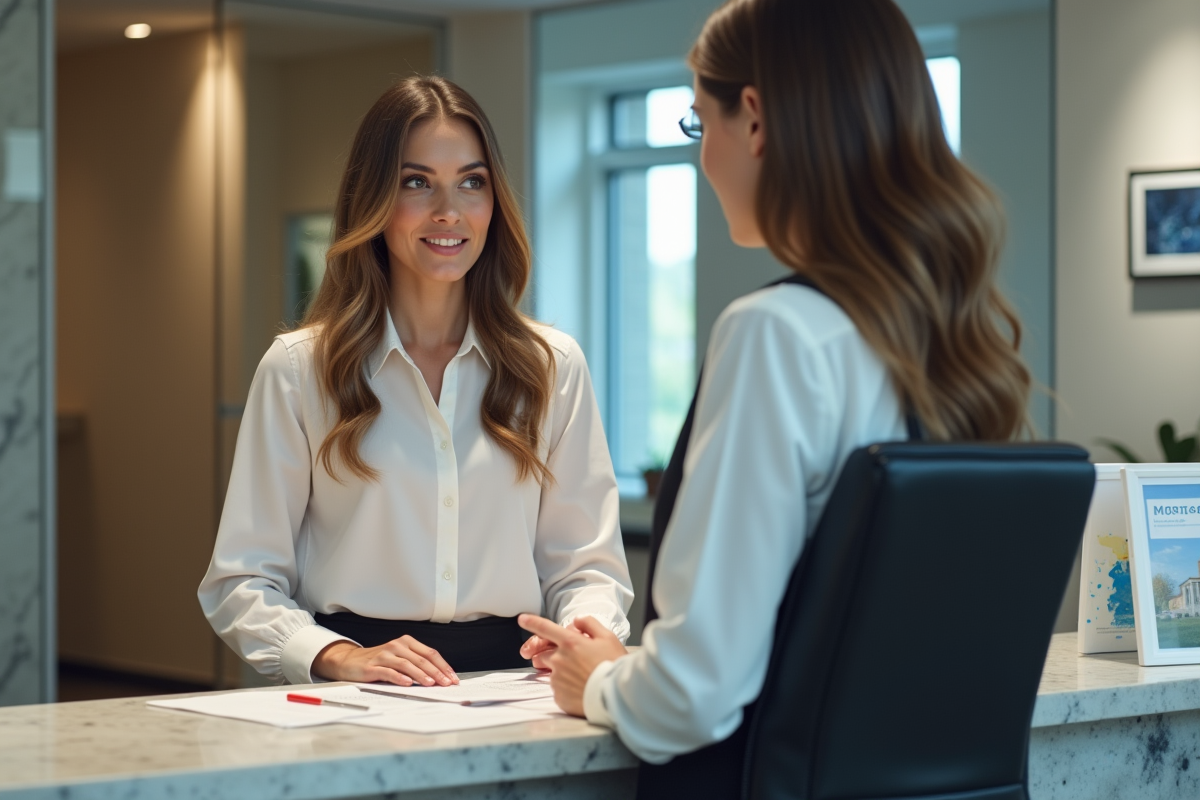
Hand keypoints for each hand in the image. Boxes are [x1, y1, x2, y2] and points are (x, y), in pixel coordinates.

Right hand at [311, 636, 459, 686]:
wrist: (350, 661)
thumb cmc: (379, 662)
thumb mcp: (399, 659)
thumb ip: (416, 665)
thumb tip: (439, 679)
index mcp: (407, 642)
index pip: (430, 653)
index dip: (443, 666)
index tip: (453, 678)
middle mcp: (397, 646)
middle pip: (421, 659)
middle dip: (436, 672)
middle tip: (447, 683)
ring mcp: (384, 655)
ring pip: (407, 664)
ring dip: (421, 674)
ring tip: (431, 684)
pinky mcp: (372, 666)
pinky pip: (388, 671)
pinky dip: (399, 677)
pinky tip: (407, 683)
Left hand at [517, 614, 626, 716]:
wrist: (615, 696)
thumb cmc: (613, 665)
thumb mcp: (608, 637)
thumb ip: (590, 624)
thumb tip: (576, 621)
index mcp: (570, 643)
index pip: (545, 628)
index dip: (532, 622)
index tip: (522, 619)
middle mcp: (559, 660)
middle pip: (543, 654)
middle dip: (550, 655)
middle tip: (570, 661)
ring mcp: (557, 679)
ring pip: (551, 673)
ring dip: (560, 672)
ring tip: (580, 677)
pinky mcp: (558, 696)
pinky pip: (557, 689)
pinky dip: (566, 688)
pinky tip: (580, 689)